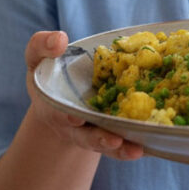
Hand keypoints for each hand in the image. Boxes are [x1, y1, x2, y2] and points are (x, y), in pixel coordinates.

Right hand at [25, 30, 143, 160]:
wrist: (62, 92)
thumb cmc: (49, 72)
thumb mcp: (39, 57)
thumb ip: (43, 46)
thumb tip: (60, 40)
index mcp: (54, 106)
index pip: (59, 112)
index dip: (66, 116)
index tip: (76, 117)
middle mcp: (75, 125)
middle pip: (86, 136)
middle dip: (99, 139)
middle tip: (113, 140)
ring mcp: (94, 130)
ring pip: (107, 143)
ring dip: (121, 148)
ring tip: (136, 150)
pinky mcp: (112, 130)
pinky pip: (123, 140)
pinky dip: (134, 144)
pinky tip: (149, 145)